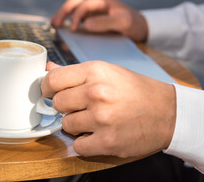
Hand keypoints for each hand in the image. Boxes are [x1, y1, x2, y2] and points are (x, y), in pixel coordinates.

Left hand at [41, 61, 175, 157]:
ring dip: (75, 125)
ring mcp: (101, 118)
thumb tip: (47, 69)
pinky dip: (84, 142)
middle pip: (57, 103)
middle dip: (65, 107)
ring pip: (66, 125)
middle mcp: (96, 93)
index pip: (53, 80)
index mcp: (95, 71)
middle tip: (80, 107)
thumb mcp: (107, 71)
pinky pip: (77, 145)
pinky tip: (97, 134)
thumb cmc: (135, 90)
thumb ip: (75, 72)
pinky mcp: (107, 141)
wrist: (167, 112)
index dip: (47, 87)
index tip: (50, 92)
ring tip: (93, 120)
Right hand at [51, 0, 147, 42]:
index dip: (77, 15)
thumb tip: (86, 24)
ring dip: (63, 14)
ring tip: (54, 24)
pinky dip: (67, 20)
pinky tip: (60, 26)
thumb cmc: (134, 24)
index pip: (85, 4)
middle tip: (56, 23)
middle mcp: (96, 3)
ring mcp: (93, 10)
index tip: (75, 29)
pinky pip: (76, 16)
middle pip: (75, 2)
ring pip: (73, 7)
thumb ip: (106, 22)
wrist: (141, 28)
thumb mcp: (124, 23)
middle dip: (64, 11)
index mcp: (103, 0)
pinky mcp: (91, 18)